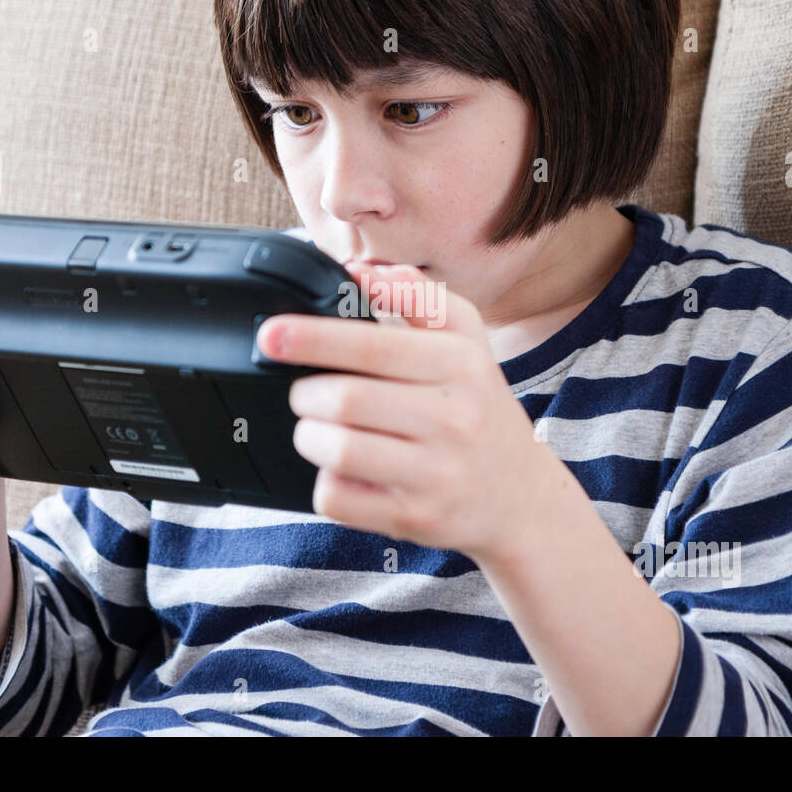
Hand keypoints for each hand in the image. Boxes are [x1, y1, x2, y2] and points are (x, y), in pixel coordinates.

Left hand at [256, 262, 569, 561]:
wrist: (520, 496)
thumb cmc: (478, 409)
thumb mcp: (467, 341)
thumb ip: (418, 298)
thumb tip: (360, 273)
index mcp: (460, 366)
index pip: (372, 347)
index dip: (313, 338)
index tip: (271, 334)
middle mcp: (453, 419)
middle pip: (343, 401)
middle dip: (304, 394)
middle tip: (306, 392)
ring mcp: (436, 474)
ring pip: (337, 452)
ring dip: (310, 437)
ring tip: (320, 429)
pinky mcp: (415, 518)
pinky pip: (339, 498)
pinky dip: (325, 482)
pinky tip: (343, 471)